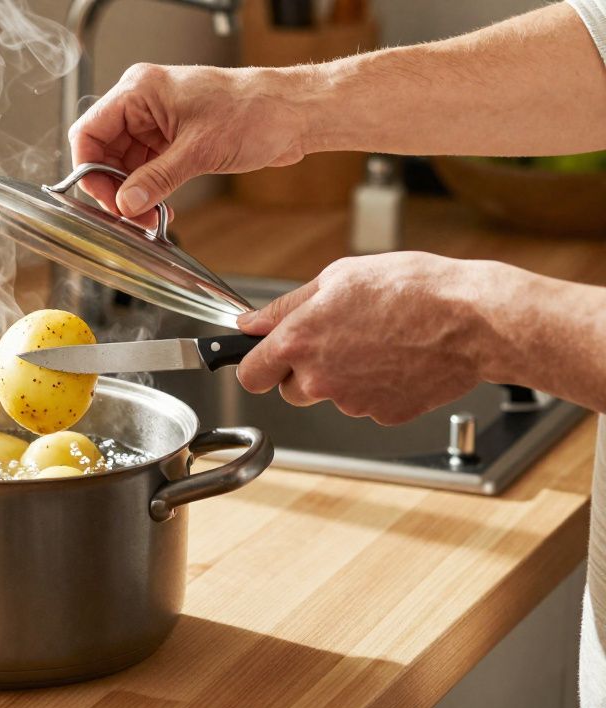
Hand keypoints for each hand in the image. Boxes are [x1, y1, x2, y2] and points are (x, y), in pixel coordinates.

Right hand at [69, 63, 308, 220]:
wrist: (293, 114)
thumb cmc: (254, 110)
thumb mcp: (199, 150)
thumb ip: (156, 179)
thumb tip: (125, 204)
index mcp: (140, 90)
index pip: (90, 131)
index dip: (90, 169)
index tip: (106, 200)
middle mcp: (143, 104)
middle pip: (104, 151)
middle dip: (114, 188)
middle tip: (128, 217)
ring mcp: (158, 122)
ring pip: (124, 165)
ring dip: (132, 195)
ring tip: (146, 218)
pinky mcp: (173, 139)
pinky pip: (146, 169)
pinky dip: (149, 191)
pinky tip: (159, 210)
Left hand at [234, 253, 504, 424]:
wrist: (473, 319)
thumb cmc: (411, 289)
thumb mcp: (338, 277)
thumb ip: (286, 306)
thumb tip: (251, 324)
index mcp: (298, 341)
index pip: (250, 375)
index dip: (256, 365)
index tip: (265, 358)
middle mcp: (319, 378)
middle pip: (289, 390)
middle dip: (303, 370)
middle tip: (337, 339)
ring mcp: (351, 402)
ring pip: (330, 396)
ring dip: (342, 377)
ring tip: (377, 342)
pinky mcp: (383, 415)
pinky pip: (367, 404)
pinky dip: (376, 387)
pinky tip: (398, 358)